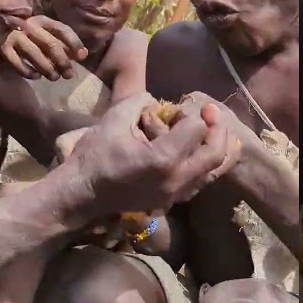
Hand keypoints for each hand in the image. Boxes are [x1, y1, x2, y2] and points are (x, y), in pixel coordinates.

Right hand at [0, 15, 87, 80]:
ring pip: (35, 54)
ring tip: (54, 77)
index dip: (74, 42)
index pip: (62, 29)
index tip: (82, 57)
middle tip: (69, 75)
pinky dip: (28, 71)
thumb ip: (61, 41)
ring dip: (47, 68)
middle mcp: (28, 25)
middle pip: (50, 44)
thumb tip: (82, 55)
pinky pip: (17, 63)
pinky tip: (36, 77)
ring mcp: (14, 36)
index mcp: (41, 20)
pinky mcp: (2, 48)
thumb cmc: (26, 33)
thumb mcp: (43, 32)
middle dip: (62, 61)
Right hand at [61, 92, 241, 216]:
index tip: (174, 111)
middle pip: (216, 153)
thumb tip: (158, 101)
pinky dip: (209, 164)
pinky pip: (202, 182)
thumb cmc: (95, 154)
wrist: (82, 193)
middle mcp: (177, 179)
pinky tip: (203, 151)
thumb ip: (142, 101)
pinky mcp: (173, 201)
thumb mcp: (115, 117)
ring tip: (215, 131)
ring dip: (219, 148)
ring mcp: (176, 194)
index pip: (196, 128)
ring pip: (215, 172)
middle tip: (210, 114)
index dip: (189, 114)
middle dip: (217, 128)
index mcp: (163, 158)